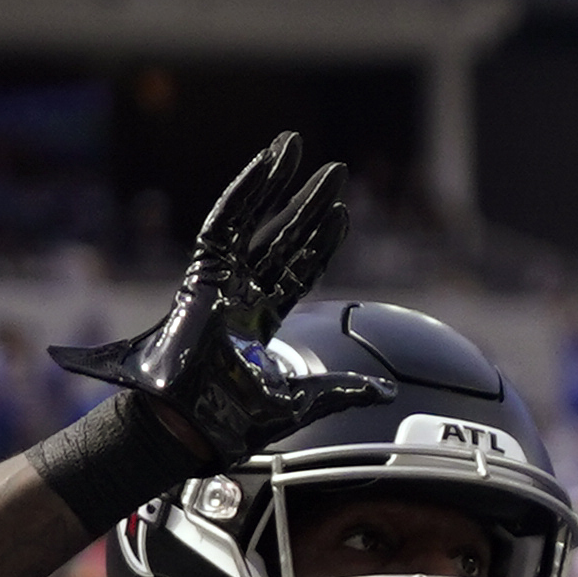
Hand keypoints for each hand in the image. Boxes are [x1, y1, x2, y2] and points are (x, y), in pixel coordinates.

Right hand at [34, 133, 372, 521]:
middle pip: (281, 238)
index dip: (320, 243)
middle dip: (308, 204)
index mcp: (258, 323)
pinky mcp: (203, 272)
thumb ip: (343, 389)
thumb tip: (385, 391)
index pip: (296, 270)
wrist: (191, 429)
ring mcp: (220, 282)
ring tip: (297, 147)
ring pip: (253, 219)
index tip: (342, 214)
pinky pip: (226, 221)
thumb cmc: (231, 422)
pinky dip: (247, 189)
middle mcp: (239, 296)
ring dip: (277, 183)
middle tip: (335, 172)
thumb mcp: (302, 401)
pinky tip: (268, 161)